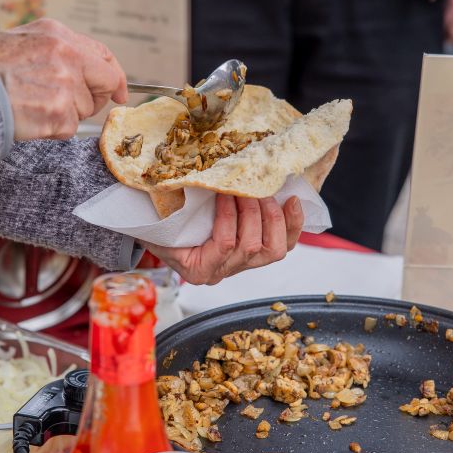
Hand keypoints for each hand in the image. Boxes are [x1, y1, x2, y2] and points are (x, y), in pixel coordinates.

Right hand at [0, 18, 127, 139]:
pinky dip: (52, 130)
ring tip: (32, 106)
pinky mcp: (59, 112)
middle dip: (93, 98)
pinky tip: (30, 118)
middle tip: (66, 105)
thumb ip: (55, 50)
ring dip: (65, 115)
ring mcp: (64, 83)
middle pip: (105, 83)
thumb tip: (88, 68)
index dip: (115, 77)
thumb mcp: (20, 41)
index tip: (120, 92)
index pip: (102, 54)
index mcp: (56, 34)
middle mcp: (65, 54)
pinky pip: (69, 128)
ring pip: (84, 110)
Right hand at [143, 195, 304, 284]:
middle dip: (253, 211)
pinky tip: (292, 201)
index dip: (229, 216)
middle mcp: (223, 271)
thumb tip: (191, 180)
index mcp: (198, 268)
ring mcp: (243, 265)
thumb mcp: (160, 220)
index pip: (223, 245)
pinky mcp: (258, 255)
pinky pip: (284, 246)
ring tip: (264, 192)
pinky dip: (292, 225)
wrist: (163, 231)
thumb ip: (172, 210)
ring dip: (271, 216)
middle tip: (246, 186)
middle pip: (252, 247)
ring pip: (273, 250)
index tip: (224, 191)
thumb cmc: (162, 224)